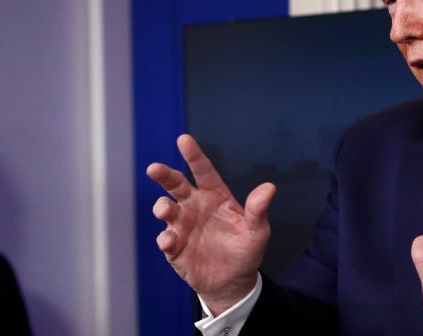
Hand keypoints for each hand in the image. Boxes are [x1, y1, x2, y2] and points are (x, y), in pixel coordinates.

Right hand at [147, 134, 275, 314]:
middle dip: (164, 175)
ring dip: (162, 207)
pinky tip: (170, 242)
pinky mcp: (174, 248)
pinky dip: (165, 239)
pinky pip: (165, 240)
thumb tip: (269, 187)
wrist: (233, 282)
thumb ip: (259, 210)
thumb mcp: (257, 231)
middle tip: (154, 169)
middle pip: (176, 185)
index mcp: (215, 196)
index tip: (184, 139)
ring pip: (166, 209)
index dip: (194, 156)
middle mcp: (195, 207)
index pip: (203, 171)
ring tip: (165, 210)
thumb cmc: (245, 250)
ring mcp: (182, 226)